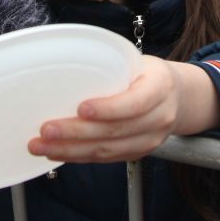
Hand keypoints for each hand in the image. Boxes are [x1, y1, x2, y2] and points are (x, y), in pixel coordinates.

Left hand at [31, 57, 217, 162]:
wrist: (179, 98)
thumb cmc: (149, 75)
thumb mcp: (138, 61)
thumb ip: (111, 65)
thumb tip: (62, 62)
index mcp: (160, 88)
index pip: (134, 103)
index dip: (108, 109)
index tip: (80, 108)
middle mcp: (159, 118)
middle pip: (115, 131)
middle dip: (76, 133)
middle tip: (46, 129)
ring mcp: (150, 140)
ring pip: (107, 150)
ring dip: (70, 150)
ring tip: (40, 146)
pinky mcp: (137, 154)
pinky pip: (105, 159)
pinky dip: (78, 156)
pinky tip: (56, 152)